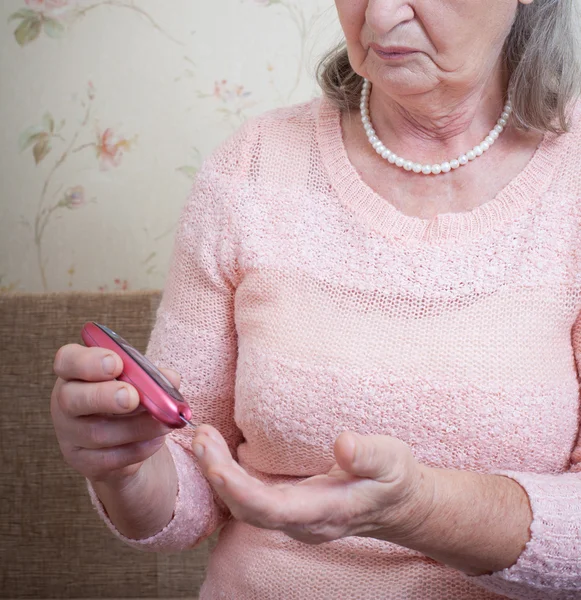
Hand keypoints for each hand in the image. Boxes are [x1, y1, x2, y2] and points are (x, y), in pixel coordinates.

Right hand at [51, 343, 178, 483]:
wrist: (124, 438)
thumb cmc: (129, 394)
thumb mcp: (138, 378)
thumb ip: (152, 375)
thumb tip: (171, 379)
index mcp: (75, 371)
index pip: (67, 360)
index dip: (88, 362)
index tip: (116, 362)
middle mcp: (65, 402)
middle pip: (72, 399)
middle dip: (105, 397)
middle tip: (132, 397)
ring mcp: (70, 435)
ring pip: (97, 433)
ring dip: (136, 427)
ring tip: (162, 420)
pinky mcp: (84, 461)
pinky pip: (109, 459)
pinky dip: (138, 449)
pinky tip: (156, 440)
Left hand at [192, 426, 435, 544]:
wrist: (397, 504)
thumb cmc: (394, 480)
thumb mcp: (392, 461)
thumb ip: (369, 455)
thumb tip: (343, 443)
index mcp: (326, 512)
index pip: (272, 509)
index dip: (239, 489)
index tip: (214, 462)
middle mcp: (302, 522)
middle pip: (248, 510)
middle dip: (217, 476)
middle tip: (200, 436)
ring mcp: (293, 518)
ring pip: (244, 506)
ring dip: (218, 474)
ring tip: (203, 438)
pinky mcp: (287, 507)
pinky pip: (249, 498)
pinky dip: (228, 476)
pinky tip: (217, 451)